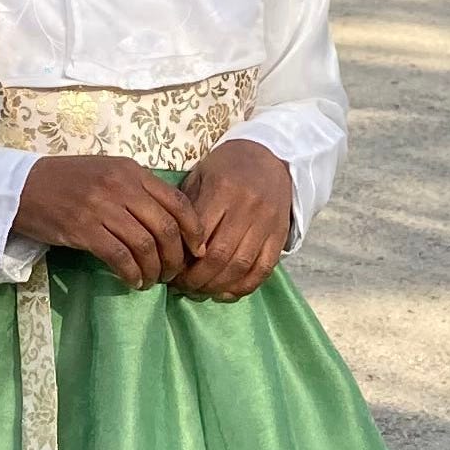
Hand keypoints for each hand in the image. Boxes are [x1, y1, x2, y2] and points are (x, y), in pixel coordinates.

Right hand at [14, 155, 202, 288]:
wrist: (22, 187)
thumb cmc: (67, 181)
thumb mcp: (107, 172)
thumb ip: (136, 189)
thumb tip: (169, 221)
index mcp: (131, 170)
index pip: (177, 202)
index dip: (194, 230)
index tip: (197, 250)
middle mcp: (121, 186)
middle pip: (166, 227)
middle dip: (175, 257)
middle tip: (173, 273)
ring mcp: (102, 206)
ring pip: (145, 245)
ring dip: (154, 270)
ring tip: (151, 280)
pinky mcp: (83, 228)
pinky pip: (120, 257)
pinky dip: (131, 273)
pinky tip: (132, 281)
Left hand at [173, 140, 291, 300]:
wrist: (270, 157)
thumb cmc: (226, 168)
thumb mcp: (201, 176)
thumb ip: (187, 207)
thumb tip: (169, 245)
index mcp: (222, 189)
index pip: (199, 233)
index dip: (183, 258)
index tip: (170, 269)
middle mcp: (247, 207)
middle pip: (220, 255)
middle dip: (197, 278)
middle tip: (182, 286)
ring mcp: (267, 223)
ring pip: (241, 266)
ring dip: (218, 286)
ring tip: (200, 291)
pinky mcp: (280, 235)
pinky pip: (264, 269)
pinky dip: (244, 286)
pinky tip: (226, 292)